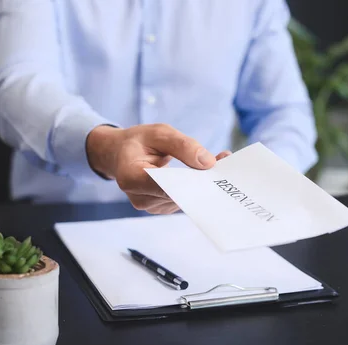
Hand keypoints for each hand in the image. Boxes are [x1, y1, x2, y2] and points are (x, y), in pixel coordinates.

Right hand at [86, 123, 230, 213]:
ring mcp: (152, 206)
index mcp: (130, 177)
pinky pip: (185, 199)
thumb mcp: (159, 133)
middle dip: (202, 179)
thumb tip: (207, 162)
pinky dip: (197, 186)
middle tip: (225, 162)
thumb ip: (182, 146)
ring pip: (185, 198)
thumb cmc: (139, 142)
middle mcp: (140, 198)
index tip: (212, 169)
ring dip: (202, 182)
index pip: (164, 184)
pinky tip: (207, 172)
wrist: (121, 154)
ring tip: (219, 161)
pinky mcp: (163, 207)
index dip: (189, 179)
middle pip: (178, 194)